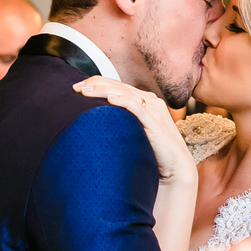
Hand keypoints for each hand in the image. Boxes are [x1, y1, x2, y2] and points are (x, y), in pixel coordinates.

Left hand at [73, 77, 196, 187]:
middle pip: (117, 86)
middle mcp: (149, 101)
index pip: (116, 85)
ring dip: (103, 90)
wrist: (175, 167)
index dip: (96, 83)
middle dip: (95, 84)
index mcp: (143, 101)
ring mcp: (154, 110)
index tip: (76, 88)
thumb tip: (94, 123)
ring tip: (85, 92)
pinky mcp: (156, 121)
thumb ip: (120, 123)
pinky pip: (137, 107)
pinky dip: (123, 101)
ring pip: (124, 93)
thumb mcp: (133, 133)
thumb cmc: (153, 152)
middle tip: (75, 87)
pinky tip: (109, 100)